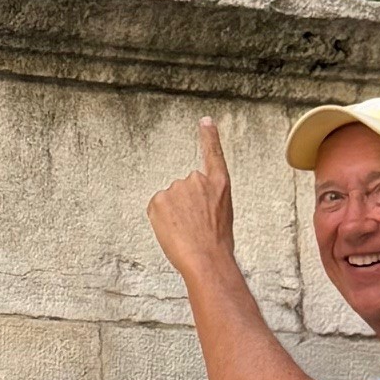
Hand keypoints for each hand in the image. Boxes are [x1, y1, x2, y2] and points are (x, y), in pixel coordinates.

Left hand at [146, 117, 234, 278]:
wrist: (207, 258)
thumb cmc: (217, 245)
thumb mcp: (222, 216)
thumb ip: (208, 201)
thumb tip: (193, 205)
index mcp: (220, 184)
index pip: (213, 153)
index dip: (209, 136)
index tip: (205, 121)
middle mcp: (197, 180)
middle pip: (183, 189)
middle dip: (184, 206)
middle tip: (194, 227)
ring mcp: (177, 187)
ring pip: (169, 201)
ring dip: (173, 214)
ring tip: (186, 232)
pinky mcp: (159, 198)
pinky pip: (156, 209)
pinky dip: (161, 220)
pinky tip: (173, 231)